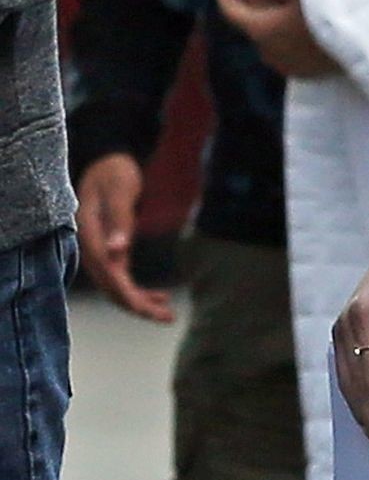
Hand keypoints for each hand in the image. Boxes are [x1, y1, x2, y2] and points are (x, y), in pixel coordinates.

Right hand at [74, 153, 172, 322]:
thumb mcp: (119, 191)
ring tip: (167, 314)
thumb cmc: (114, 173)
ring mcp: (99, 251)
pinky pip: (121, 278)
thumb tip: (117, 252)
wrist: (107, 161)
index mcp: (90, 237)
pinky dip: (138, 290)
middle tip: (167, 318)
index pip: (107, 276)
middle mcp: (91, 249)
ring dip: (140, 303)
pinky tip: (159, 297)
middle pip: (112, 287)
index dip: (126, 296)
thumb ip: (118, 220)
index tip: (148, 310)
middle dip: (138, 306)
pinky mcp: (110, 251)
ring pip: (117, 287)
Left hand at [212, 0, 339, 77]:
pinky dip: (286, 35)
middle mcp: (266, 52)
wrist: (365, 38)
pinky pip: (284, 50)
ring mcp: (285, 65)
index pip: (230, 9)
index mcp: (260, 30)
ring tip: (292, 2)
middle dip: (254, 3)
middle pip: (251, 22)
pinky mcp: (302, 72)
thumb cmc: (328, 6)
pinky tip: (305, 24)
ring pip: (268, 37)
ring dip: (272, 20)